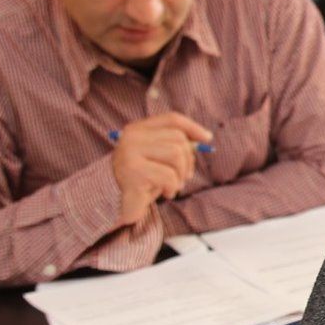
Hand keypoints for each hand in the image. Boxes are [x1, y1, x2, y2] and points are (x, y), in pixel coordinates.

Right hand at [110, 111, 212, 226]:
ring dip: (181, 175)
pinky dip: (173, 187)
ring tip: (173, 186)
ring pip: (176, 155)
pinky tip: (165, 193)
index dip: (192, 127)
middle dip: (188, 160)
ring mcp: (129, 153)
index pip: (171, 119)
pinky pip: (169, 176)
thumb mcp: (158, 158)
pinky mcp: (133, 172)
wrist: (116, 205)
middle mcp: (131, 137)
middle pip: (178, 138)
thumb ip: (174, 144)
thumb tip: (204, 137)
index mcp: (136, 129)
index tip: (207, 138)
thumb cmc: (143, 180)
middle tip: (185, 177)